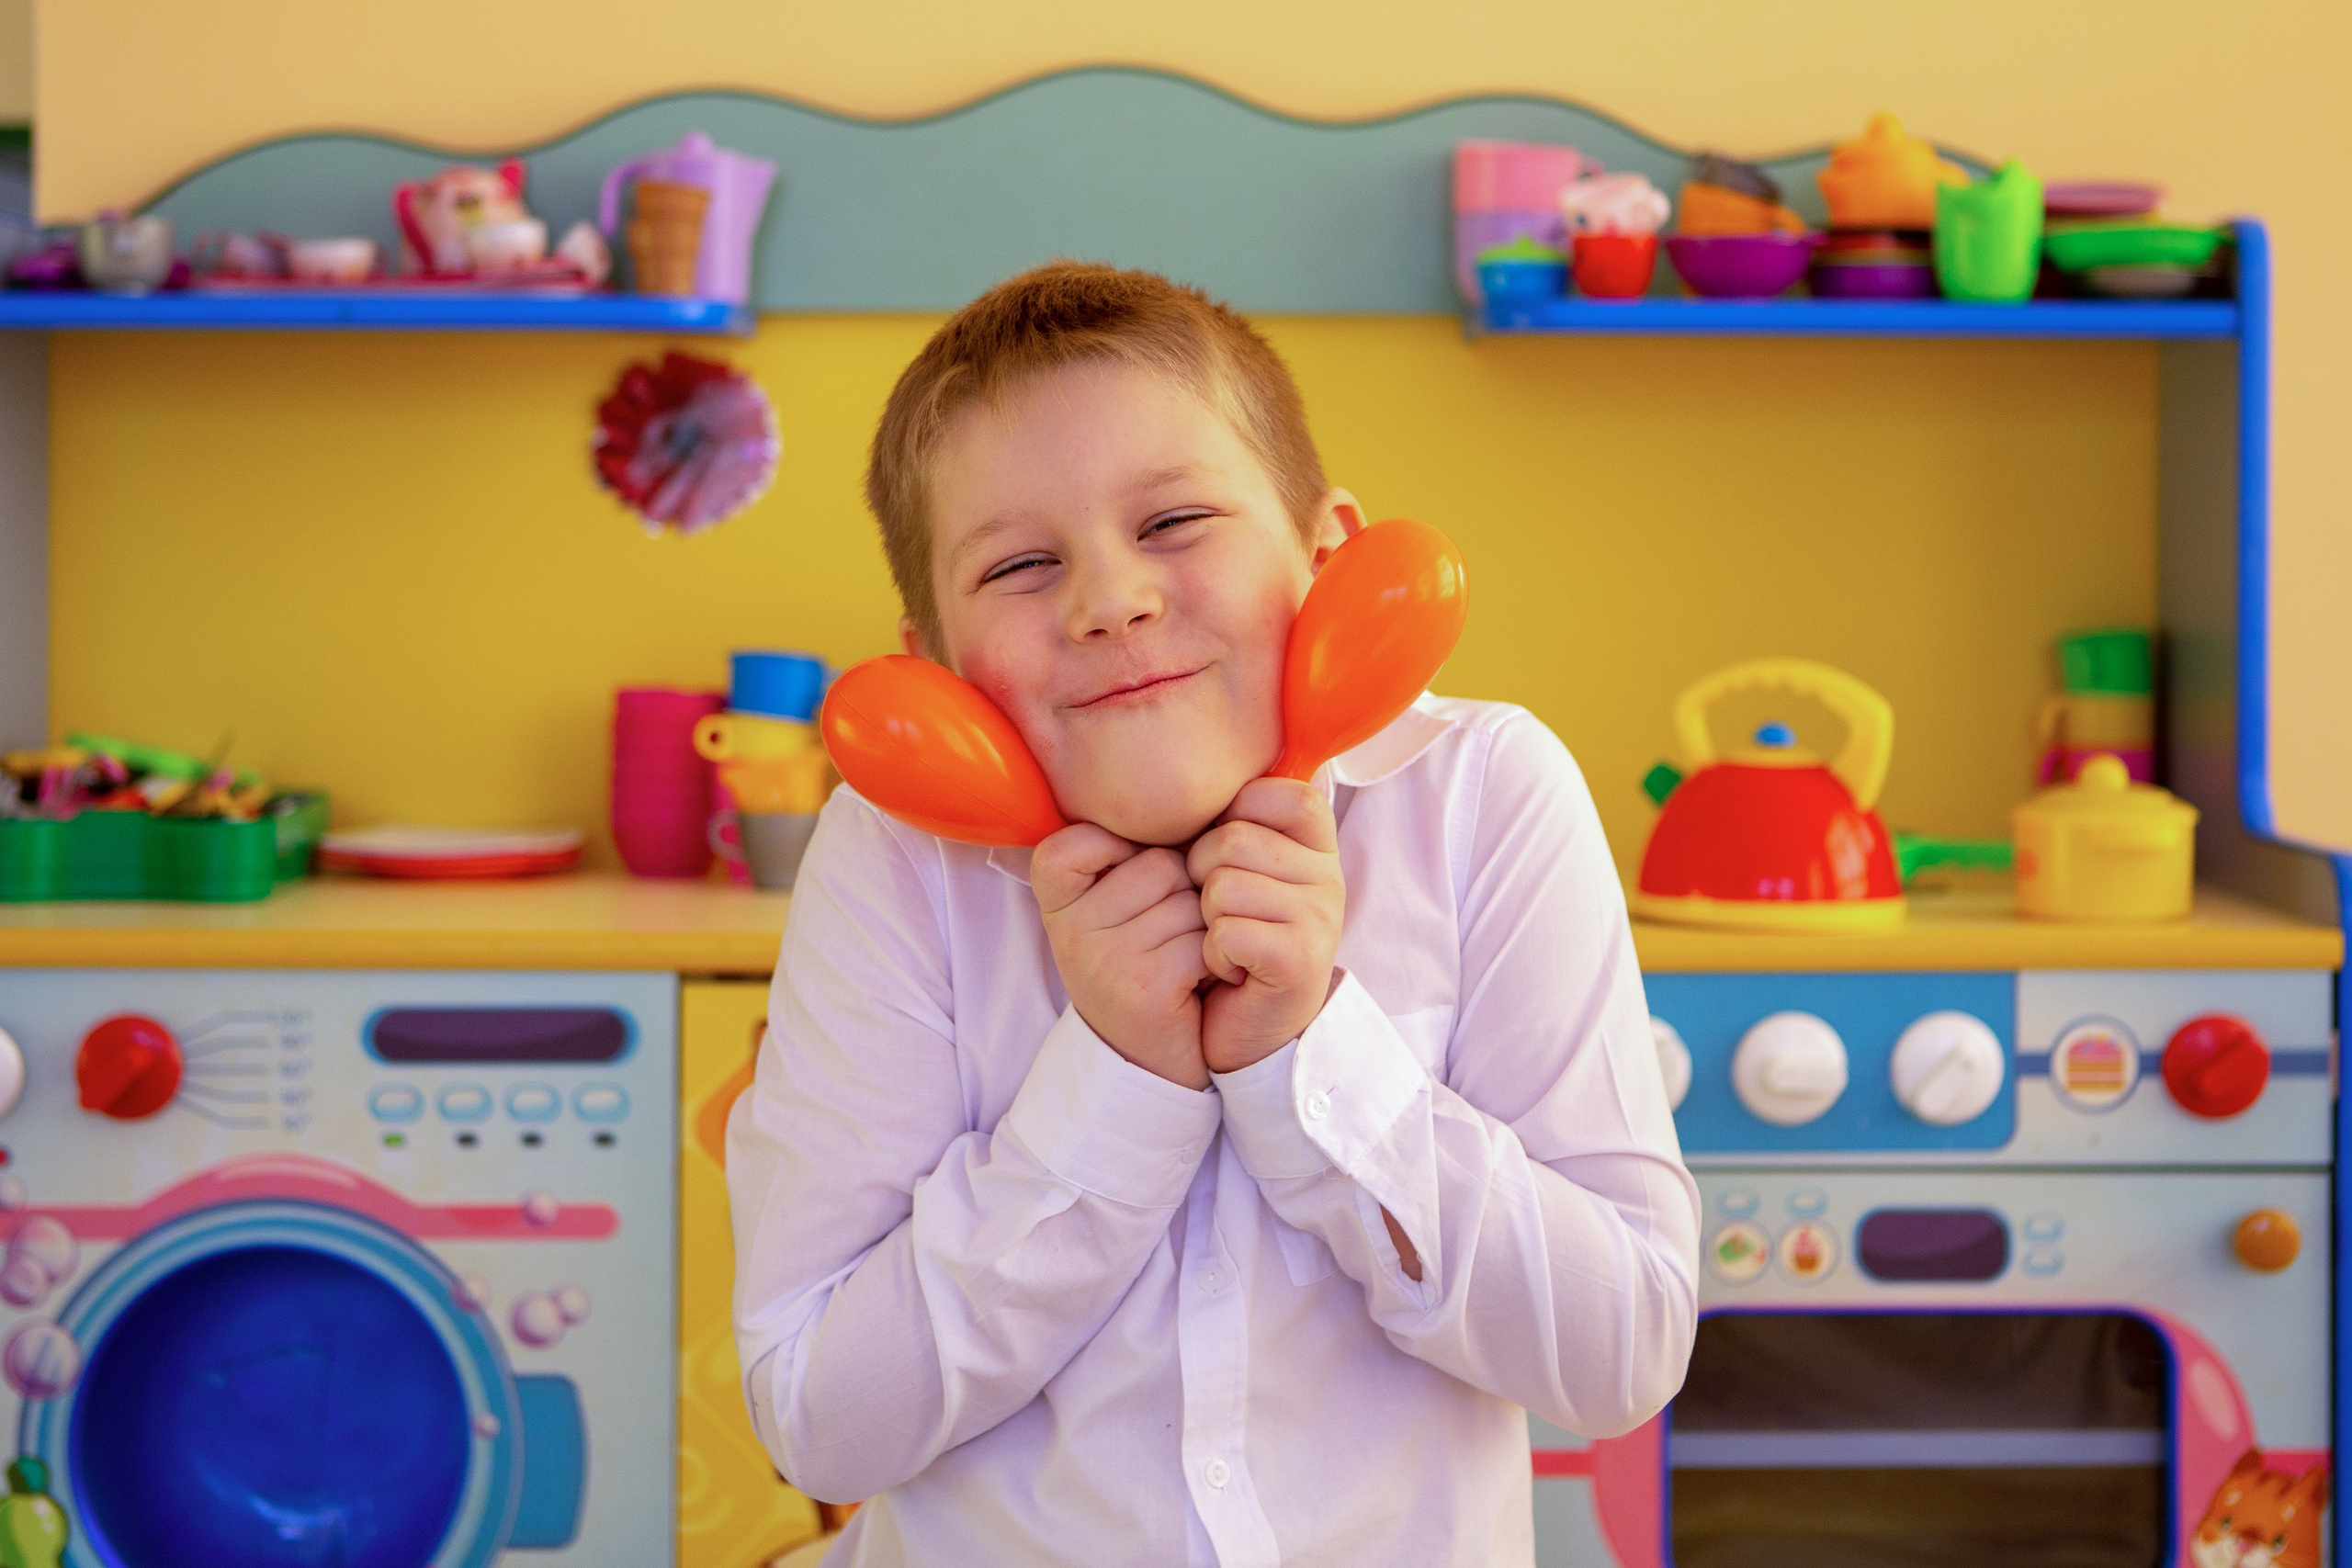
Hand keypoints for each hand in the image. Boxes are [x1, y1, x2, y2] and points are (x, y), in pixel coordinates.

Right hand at [1032, 824, 1211, 1089]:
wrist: (1144, 1061)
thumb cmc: (1139, 962)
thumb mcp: (1114, 904)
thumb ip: (1128, 850)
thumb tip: (1193, 796)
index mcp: (1054, 898)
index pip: (1091, 834)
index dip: (1129, 855)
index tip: (1129, 899)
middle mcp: (1069, 927)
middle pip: (1161, 863)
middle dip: (1182, 895)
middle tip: (1164, 940)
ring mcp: (1102, 958)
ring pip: (1190, 901)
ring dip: (1203, 930)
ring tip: (1179, 963)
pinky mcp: (1144, 988)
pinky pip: (1206, 942)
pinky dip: (1217, 961)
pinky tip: (1197, 985)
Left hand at [1187, 778, 1344, 1074]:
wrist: (1251, 1030)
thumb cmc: (1235, 940)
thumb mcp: (1238, 871)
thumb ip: (1231, 822)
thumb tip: (1186, 773)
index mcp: (1317, 846)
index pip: (1271, 792)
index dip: (1228, 819)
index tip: (1225, 861)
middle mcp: (1328, 877)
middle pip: (1232, 840)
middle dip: (1202, 876)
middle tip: (1220, 914)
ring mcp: (1320, 919)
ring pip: (1223, 886)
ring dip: (1206, 920)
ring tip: (1227, 942)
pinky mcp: (1300, 961)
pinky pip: (1227, 931)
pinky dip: (1214, 955)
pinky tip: (1230, 969)